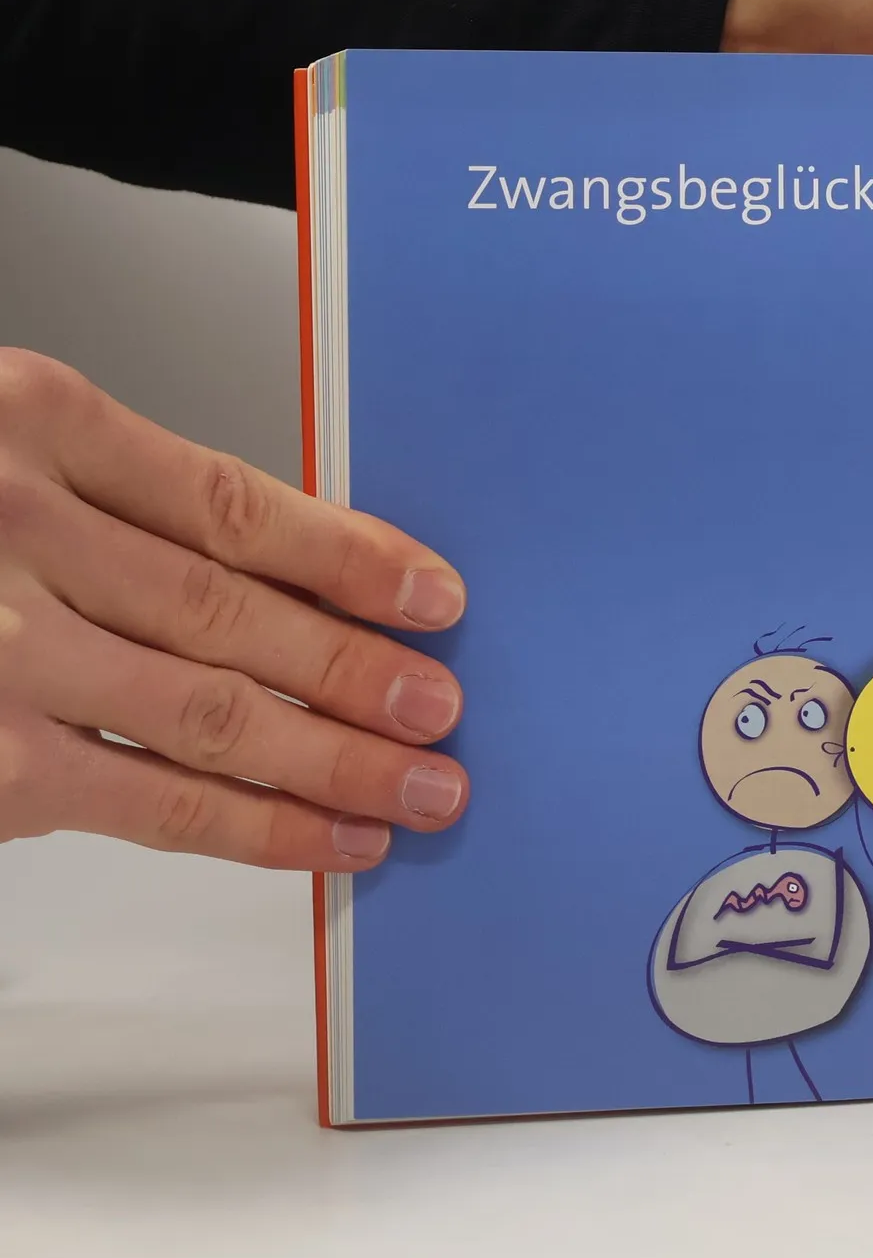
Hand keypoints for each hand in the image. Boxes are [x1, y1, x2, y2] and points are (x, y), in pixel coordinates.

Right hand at [0, 350, 467, 869]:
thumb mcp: (9, 449)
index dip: (349, 554)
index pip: (232, 501)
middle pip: (230, 612)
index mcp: (34, 423)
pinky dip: (246, 825)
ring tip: (423, 783)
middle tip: (445, 706)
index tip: (432, 593)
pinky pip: (137, 799)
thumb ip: (123, 499)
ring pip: (203, 711)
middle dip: (355, 669)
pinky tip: (323, 834)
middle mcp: (11, 530)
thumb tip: (294, 576)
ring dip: (331, 757)